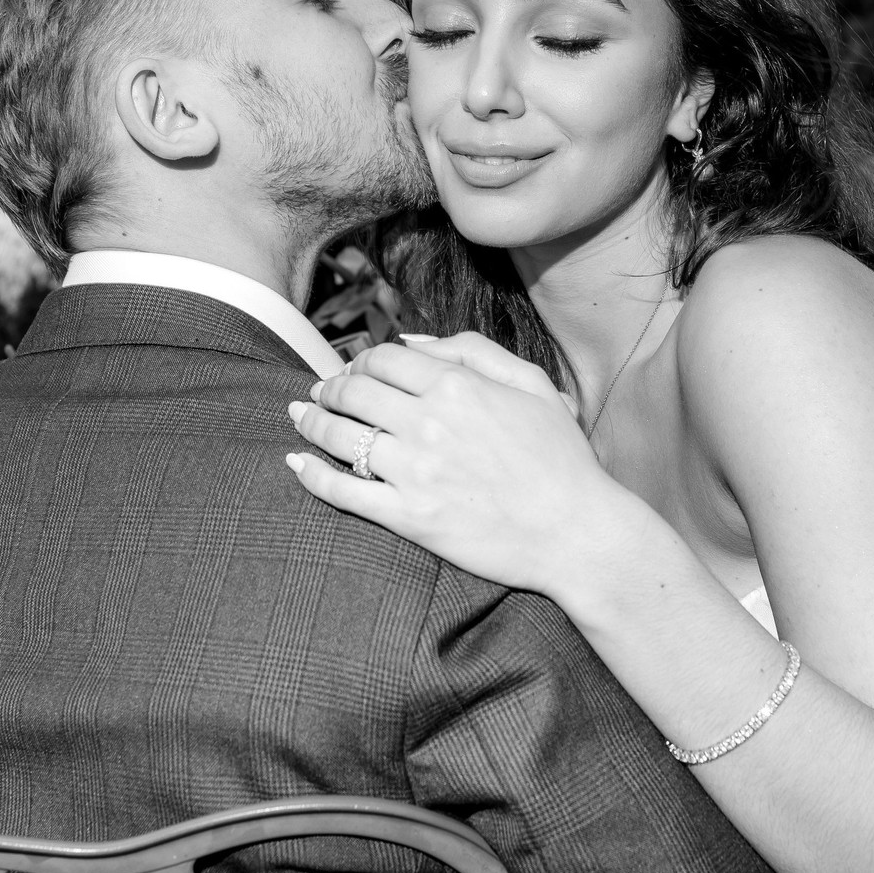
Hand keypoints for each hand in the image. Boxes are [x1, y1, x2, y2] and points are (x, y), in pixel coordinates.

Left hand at [286, 332, 614, 594]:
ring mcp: (415, 472)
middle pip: (353, 392)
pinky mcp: (409, 517)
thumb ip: (470, 350)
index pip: (383, 359)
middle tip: (321, 391)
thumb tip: (410, 340)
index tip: (356, 368)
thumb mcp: (530, 382)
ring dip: (311, 421)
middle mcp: (429, 424)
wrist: (576, 532)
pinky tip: (296, 464)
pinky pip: (343, 491)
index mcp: (457, 386)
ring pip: (340, 436)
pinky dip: (311, 475)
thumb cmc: (560, 455)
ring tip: (300, 416)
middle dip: (330, 386)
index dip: (361, 360)